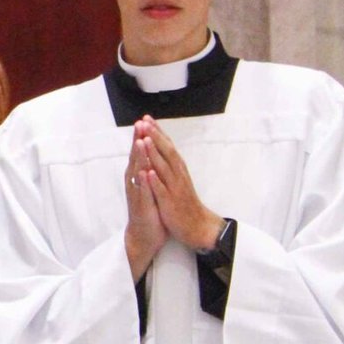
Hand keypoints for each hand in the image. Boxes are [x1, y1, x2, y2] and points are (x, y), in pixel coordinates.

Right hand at [123, 124, 166, 280]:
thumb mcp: (149, 186)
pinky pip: (141, 191)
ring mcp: (136, 193)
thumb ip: (148, 170)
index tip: (145, 120)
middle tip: (139, 123)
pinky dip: (143, 180)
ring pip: (136, 171)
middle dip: (137, 140)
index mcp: (139, 176)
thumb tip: (151, 154)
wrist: (144, 235)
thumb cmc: (148, 210)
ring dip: (138, 157)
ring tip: (140, 142)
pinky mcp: (140, 205)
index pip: (140, 152)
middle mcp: (135, 182)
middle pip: (135, 157)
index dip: (142, 136)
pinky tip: (144, 171)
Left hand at [136, 116, 222, 253]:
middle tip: (145, 122)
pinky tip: (149, 172)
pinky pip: (162, 190)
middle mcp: (177, 175)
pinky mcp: (170, 202)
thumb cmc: (185, 201)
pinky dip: (156, 181)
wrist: (198, 225)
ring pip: (164, 168)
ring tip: (144, 139)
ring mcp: (174, 188)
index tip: (147, 118)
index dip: (157, 132)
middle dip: (155, 136)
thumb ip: (171, 164)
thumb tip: (163, 147)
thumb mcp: (179, 179)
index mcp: (178, 169)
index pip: (167, 146)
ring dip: (154, 153)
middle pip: (166, 152)